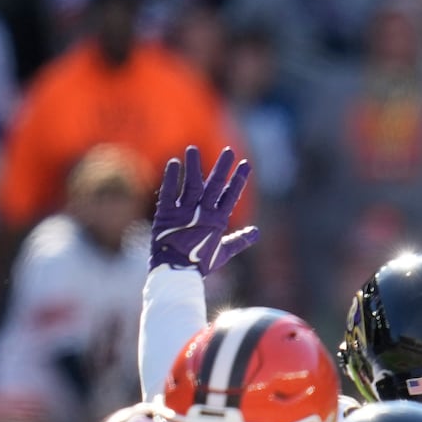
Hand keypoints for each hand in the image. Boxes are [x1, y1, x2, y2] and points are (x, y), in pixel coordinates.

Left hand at [150, 145, 259, 274]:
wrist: (176, 272)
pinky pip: (169, 193)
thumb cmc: (200, 263)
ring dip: (193, 166)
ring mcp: (184, 213)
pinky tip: (174, 164)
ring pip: (191, 184)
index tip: (245, 164)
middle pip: (215, 186)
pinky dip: (171, 178)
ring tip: (192, 149)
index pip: (231, 196)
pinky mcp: (166, 214)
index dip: (239, 179)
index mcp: (218, 221)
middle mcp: (203, 214)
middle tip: (229, 151)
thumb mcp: (223, 252)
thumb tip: (256, 233)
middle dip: (223, 167)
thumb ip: (240, 240)